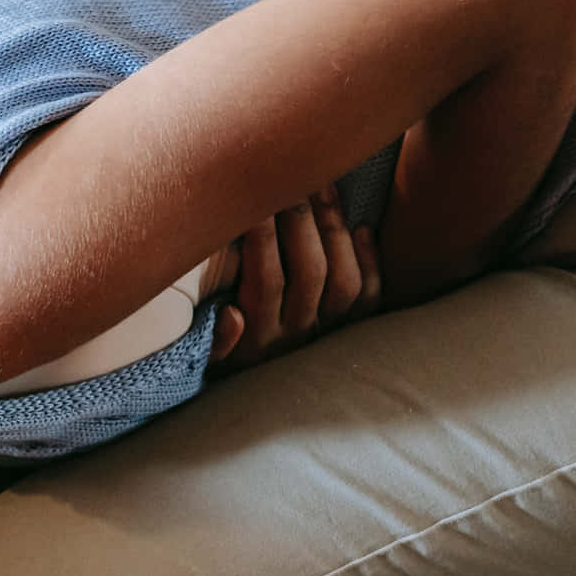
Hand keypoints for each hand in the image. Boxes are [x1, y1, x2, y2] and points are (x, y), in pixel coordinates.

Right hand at [207, 186, 381, 374]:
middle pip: (308, 272)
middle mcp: (296, 339)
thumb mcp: (204, 359)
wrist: (261, 399)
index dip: (261, 235)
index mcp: (255, 342)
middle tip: (291, 176)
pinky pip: (371, 296)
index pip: (264, 281)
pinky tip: (361, 227)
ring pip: (343, 281)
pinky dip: (370, 259)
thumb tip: (233, 316)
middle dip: (300, 219)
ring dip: (333, 229)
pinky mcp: (352, 332)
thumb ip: (214, 341)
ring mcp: (328, 334)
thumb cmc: (220, 358)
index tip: (252, 197)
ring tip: (321, 186)